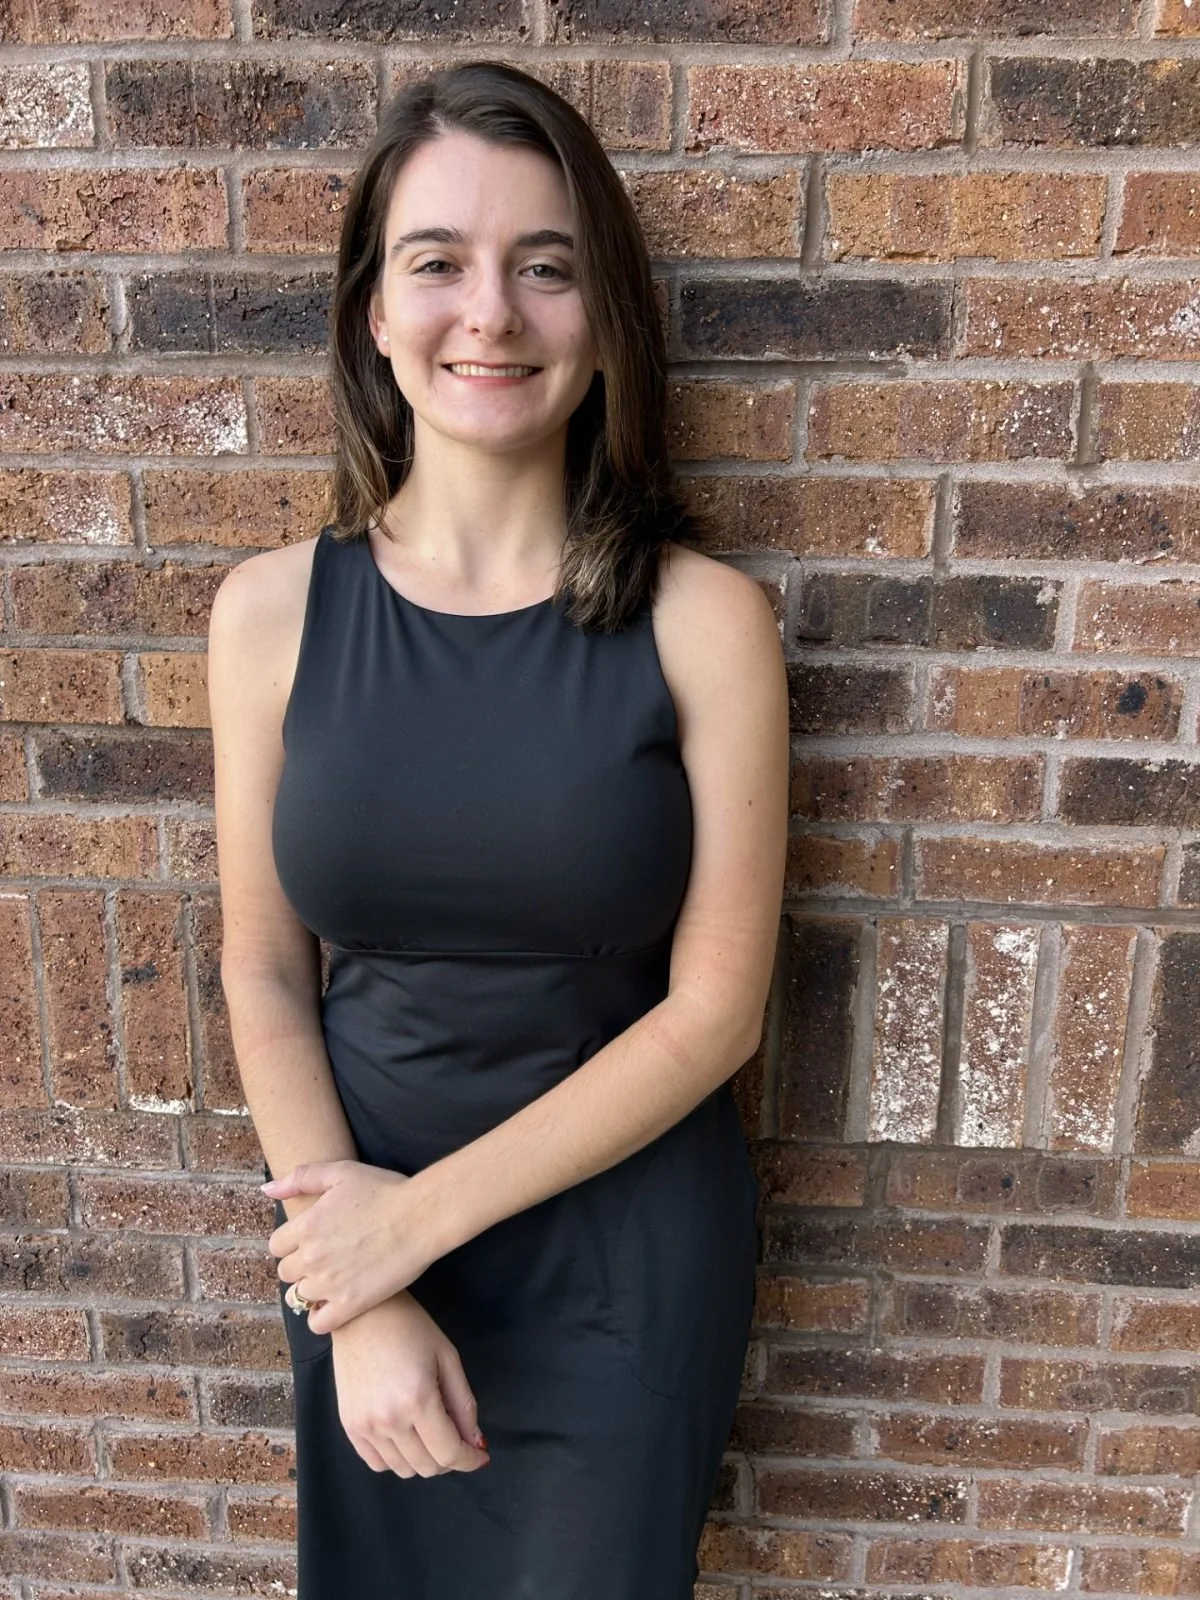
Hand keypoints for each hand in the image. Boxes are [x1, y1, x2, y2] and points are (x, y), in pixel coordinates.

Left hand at [262, 1159, 440, 1332]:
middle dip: (301, 1265)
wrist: (422, 1217)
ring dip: (312, 1290)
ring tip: (333, 1279)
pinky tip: (335, 1303)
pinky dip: (321, 1316)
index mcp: (307, 1226)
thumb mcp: (342, 1172)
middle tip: (325, 1259)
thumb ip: (301, 1178)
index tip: (310, 1241)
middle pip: (286, 1272)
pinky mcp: (349, 1304)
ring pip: (299, 1297)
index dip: (292, 1243)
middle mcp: (312, 1257)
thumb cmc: (385, 1190)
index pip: (276, 1246)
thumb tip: (267, 1190)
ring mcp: (329, 1283)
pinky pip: (317, 1323)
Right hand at [331, 1293, 490, 1476]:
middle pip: (427, 1466)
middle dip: (449, 1458)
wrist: (363, 1313)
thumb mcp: (448, 1358)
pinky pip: (378, 1463)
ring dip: (424, 1460)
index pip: (449, 1453)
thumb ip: (464, 1404)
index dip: (470, 1460)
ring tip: (430, 1433)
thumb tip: (476, 1442)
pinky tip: (406, 1436)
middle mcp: (389, 1420)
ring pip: (404, 1469)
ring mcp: (365, 1426)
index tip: (480, 1456)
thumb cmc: (410, 1327)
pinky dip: (397, 1459)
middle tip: (456, 1437)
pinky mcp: (349, 1426)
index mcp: (418, 1400)